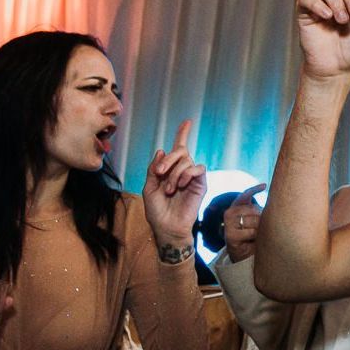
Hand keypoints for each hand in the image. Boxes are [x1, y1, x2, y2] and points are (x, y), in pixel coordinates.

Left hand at [143, 119, 206, 258]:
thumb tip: (161, 150)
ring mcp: (192, 177)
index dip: (183, 134)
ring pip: (186, 161)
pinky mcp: (201, 184)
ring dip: (175, 173)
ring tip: (170, 189)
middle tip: (160, 173)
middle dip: (168, 159)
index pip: (177, 148)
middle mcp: (182, 170)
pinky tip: (181, 184)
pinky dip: (187, 174)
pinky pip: (197, 169)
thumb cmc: (157, 211)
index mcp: (169, 170)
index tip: (187, 122)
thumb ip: (153, 169)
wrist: (167, 228)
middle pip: (180, 151)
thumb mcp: (149, 188)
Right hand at [223, 183, 265, 262]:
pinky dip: (255, 237)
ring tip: (256, 234)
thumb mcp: (254, 216)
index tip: (264, 186)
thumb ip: (255, 202)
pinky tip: (251, 240)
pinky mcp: (230, 235)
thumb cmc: (251, 232)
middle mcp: (229, 213)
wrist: (243, 253)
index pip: (245, 194)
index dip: (254, 189)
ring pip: (253, 221)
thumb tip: (263, 184)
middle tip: (260, 227)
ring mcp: (228, 224)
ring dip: (260, 229)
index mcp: (235, 206)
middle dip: (262, 218)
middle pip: (254, 209)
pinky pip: (250, 232)